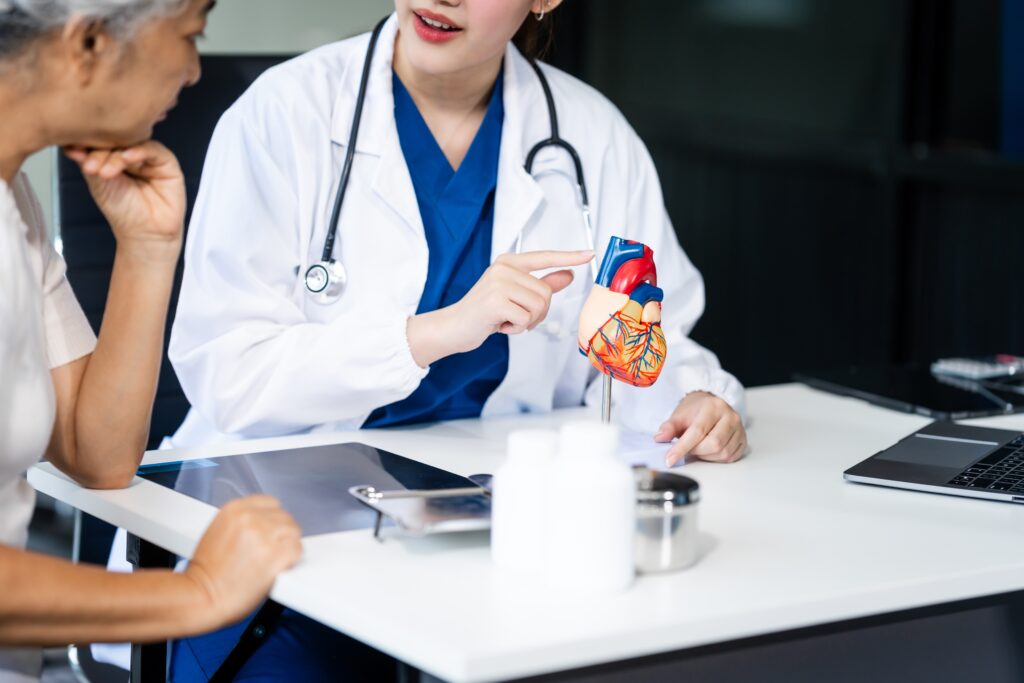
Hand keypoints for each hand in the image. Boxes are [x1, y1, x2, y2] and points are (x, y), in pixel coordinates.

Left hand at [63, 142, 185, 262]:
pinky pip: (153, 150)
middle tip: (90, 167)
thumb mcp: (98, 184)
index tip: (73, 152)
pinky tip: (126, 159)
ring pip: (132, 144)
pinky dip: (138, 152)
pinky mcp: (167, 163)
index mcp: (114, 157)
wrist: (145, 233)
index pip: (101, 142)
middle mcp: (132, 154)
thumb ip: (89, 162)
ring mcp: (149, 158)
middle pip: (115, 140)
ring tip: (104, 173)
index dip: (87, 144)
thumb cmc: (124, 212)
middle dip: (99, 152)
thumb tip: (71, 144)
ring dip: (116, 155)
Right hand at [183, 496, 301, 628]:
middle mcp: (250, 518)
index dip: (272, 521)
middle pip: (285, 517)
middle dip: (281, 535)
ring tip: (273, 561)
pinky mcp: (275, 554)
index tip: (270, 533)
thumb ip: (242, 523)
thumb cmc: (205, 573)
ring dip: (288, 547)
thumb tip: (264, 525)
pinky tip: (279, 567)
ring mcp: (264, 535)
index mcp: (234, 509)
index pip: (270, 503)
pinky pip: (297, 550)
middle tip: (271, 552)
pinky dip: (292, 560)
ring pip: (294, 532)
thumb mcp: (217, 532)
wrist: (199, 597)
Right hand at [407, 249, 593, 366]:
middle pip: (546, 293)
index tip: (589, 254)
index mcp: (508, 262)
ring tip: (506, 320)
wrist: (452, 328)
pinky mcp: (496, 300)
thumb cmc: (483, 313)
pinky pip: (527, 318)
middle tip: (515, 317)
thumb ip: (541, 284)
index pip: (544, 257)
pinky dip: (517, 329)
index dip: (569, 256)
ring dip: (527, 321)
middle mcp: (503, 268)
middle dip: (537, 313)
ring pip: (539, 306)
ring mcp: (499, 282)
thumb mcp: (514, 296)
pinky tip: (499, 325)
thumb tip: (568, 275)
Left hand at [655, 392, 746, 465]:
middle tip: (687, 448)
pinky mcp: (743, 440)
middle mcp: (730, 416)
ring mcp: (740, 428)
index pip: (698, 431)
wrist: (711, 405)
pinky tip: (708, 451)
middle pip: (713, 444)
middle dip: (696, 451)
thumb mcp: (679, 415)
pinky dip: (716, 458)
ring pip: (723, 453)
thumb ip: (669, 427)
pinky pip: (730, 457)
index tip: (670, 459)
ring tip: (698, 447)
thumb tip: (660, 438)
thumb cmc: (694, 411)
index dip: (682, 447)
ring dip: (706, 456)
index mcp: (713, 407)